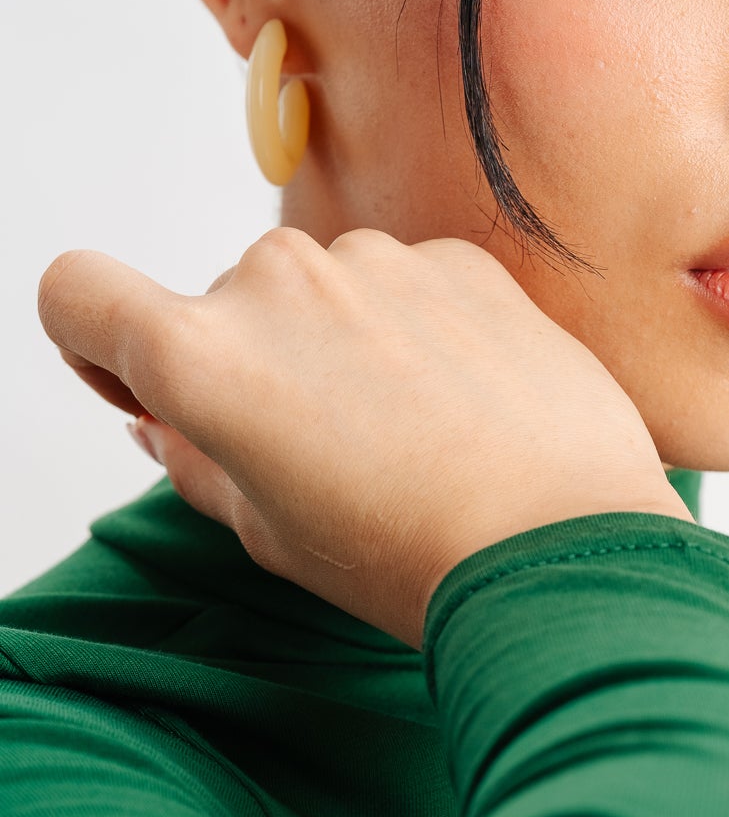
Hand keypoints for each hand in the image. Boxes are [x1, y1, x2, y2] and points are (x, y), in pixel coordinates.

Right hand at [37, 227, 692, 648]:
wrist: (564, 547)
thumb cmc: (414, 558)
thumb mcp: (269, 533)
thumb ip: (194, 458)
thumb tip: (160, 415)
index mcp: (201, 356)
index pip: (77, 292)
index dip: (98, 341)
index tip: (150, 388)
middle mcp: (275, 282)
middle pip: (224, 303)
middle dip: (258, 364)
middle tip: (330, 457)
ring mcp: (374, 261)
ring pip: (323, 293)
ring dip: (346, 345)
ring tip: (416, 441)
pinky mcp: (459, 258)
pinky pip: (408, 286)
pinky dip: (421, 333)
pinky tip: (469, 409)